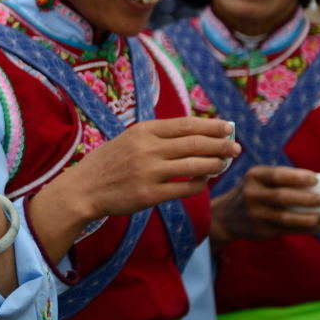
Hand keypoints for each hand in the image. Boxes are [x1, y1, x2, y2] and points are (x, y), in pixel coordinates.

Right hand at [27, 116, 239, 263]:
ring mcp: (149, 172)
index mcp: (143, 131)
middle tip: (236, 147)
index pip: (186, 124)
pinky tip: (204, 181)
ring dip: (216, 164)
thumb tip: (195, 133)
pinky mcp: (150, 195)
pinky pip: (185, 189)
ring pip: (195, 166)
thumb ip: (157, 136)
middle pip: (195, 143)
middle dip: (220, 144)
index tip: (228, 126)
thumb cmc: (108, 163)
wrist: (83, 189)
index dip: (211, 125)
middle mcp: (147, 149)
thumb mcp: (129, 139)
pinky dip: (200, 184)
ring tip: (226, 163)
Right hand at [210, 165, 319, 247]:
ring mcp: (255, 213)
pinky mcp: (260, 230)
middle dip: (306, 198)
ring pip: (285, 217)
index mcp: (254, 176)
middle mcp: (251, 194)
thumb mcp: (259, 180)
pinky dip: (305, 229)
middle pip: (282, 196)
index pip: (277, 175)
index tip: (315, 179)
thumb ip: (282, 180)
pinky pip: (286, 230)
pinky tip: (317, 226)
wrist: (227, 216)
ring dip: (308, 218)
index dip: (297, 177)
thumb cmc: (254, 193)